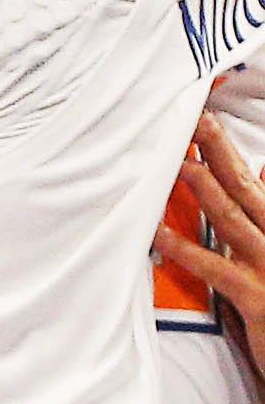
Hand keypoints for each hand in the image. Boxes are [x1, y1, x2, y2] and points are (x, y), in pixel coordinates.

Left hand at [156, 117, 264, 372]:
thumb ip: (264, 206)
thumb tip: (261, 166)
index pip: (249, 179)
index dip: (225, 147)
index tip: (201, 113)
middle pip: (243, 188)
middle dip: (219, 151)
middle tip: (193, 117)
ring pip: (233, 221)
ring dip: (206, 190)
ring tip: (178, 163)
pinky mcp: (258, 300)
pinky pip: (218, 270)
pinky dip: (187, 251)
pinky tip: (159, 234)